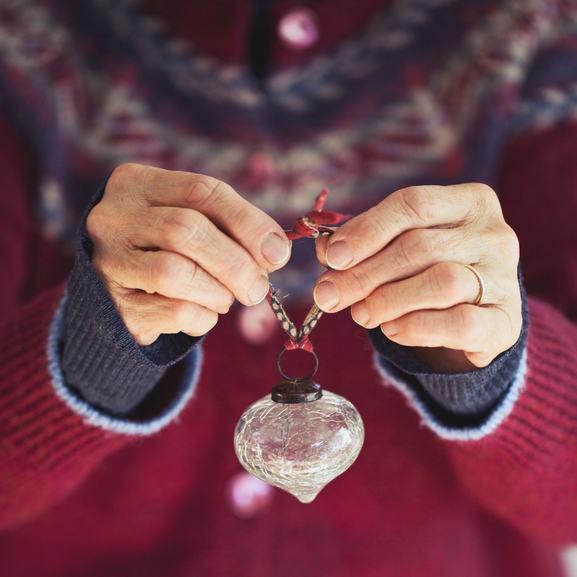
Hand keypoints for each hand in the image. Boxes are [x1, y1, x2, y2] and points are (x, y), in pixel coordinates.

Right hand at [86, 163, 290, 344]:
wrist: (117, 296)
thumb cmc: (167, 250)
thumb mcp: (193, 223)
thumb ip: (231, 227)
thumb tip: (276, 252)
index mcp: (137, 184)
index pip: (201, 191)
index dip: (247, 222)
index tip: (277, 253)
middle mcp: (112, 218)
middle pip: (185, 230)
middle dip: (235, 263)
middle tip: (258, 288)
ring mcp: (107, 262)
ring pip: (173, 272)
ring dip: (217, 291)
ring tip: (227, 298)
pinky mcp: (113, 307)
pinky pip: (172, 312)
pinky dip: (203, 317)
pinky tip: (204, 313)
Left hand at [313, 184, 521, 371]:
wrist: (473, 319)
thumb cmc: (426, 274)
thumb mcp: (398, 249)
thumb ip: (363, 246)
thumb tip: (327, 250)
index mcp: (469, 202)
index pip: (413, 203)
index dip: (367, 229)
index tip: (332, 256)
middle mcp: (494, 234)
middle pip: (420, 246)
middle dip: (365, 273)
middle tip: (330, 294)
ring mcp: (506, 279)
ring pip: (441, 282)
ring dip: (388, 300)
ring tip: (361, 313)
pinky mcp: (507, 322)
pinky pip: (459, 323)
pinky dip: (417, 327)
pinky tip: (392, 330)